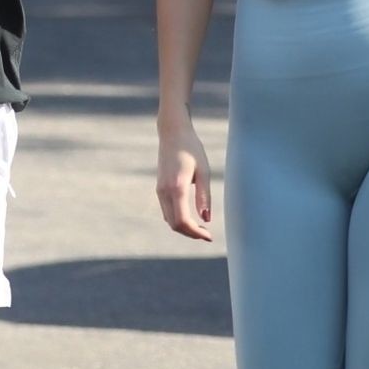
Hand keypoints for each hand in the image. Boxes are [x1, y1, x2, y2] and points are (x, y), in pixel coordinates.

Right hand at [156, 124, 212, 241]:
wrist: (173, 133)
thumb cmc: (191, 149)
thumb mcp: (204, 171)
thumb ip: (204, 196)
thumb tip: (206, 219)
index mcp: (176, 188)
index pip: (182, 221)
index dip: (195, 233)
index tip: (209, 236)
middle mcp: (164, 191)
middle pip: (174, 224)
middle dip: (190, 233)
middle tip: (207, 234)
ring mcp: (159, 190)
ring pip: (169, 219)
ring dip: (184, 227)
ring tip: (201, 227)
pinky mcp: (159, 188)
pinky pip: (167, 211)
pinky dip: (177, 219)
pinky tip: (191, 217)